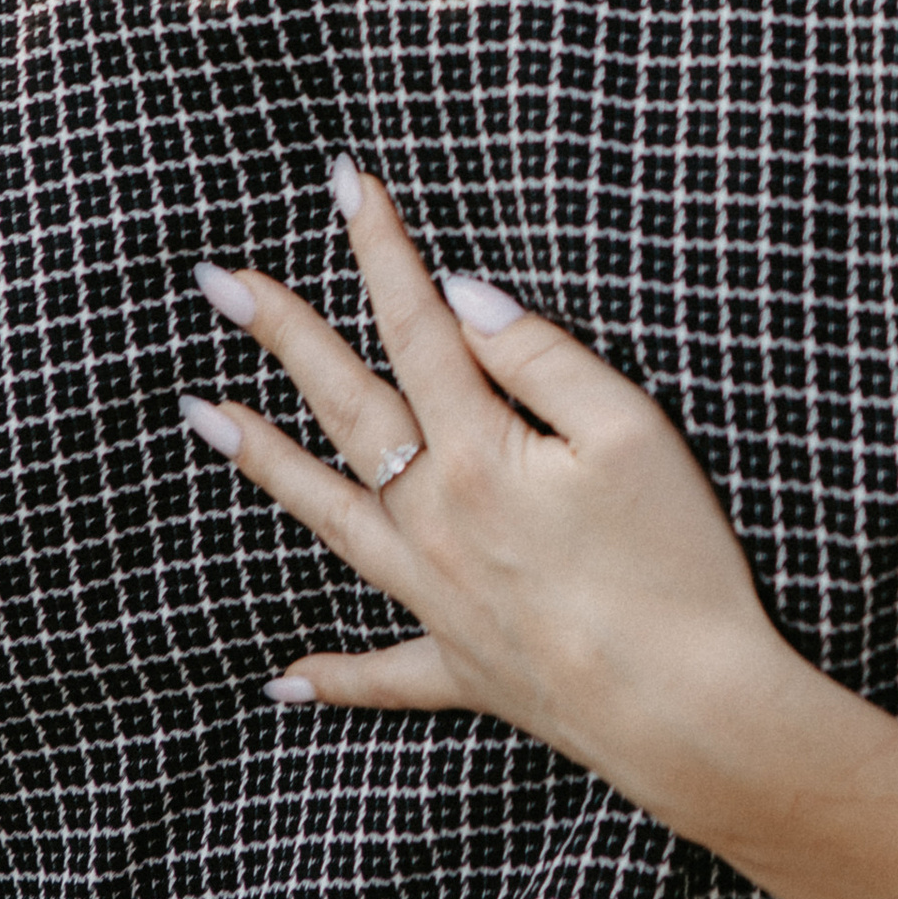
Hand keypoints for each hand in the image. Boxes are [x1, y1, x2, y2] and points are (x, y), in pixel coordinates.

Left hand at [180, 164, 802, 831]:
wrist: (693, 714)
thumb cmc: (677, 566)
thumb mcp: (632, 432)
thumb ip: (541, 357)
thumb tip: (463, 300)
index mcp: (478, 455)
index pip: (417, 328)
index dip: (381, 250)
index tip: (344, 184)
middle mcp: (434, 522)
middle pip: (346, 408)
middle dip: (283, 335)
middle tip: (219, 282)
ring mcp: (438, 599)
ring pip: (330, 517)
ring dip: (265, 462)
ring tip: (204, 415)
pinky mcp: (465, 668)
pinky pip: (383, 671)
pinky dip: (332, 672)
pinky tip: (281, 675)